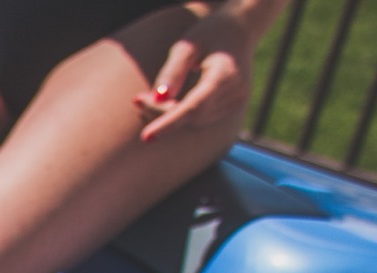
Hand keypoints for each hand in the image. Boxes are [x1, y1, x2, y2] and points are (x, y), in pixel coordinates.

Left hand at [136, 6, 255, 141]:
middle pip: (192, 116)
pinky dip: (181, 115)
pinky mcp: (232, 106)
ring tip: (148, 98)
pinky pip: (201, 119)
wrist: (239, 30)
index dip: (169, 123)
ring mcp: (237, 101)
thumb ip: (173, 70)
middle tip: (137, 100)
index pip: (195, 106)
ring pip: (195, 121)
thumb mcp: (187, 44)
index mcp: (226, 73)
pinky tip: (167, 102)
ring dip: (168, 115)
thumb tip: (159, 98)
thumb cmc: (208, 33)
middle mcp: (235, 91)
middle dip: (161, 112)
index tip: (146, 137)